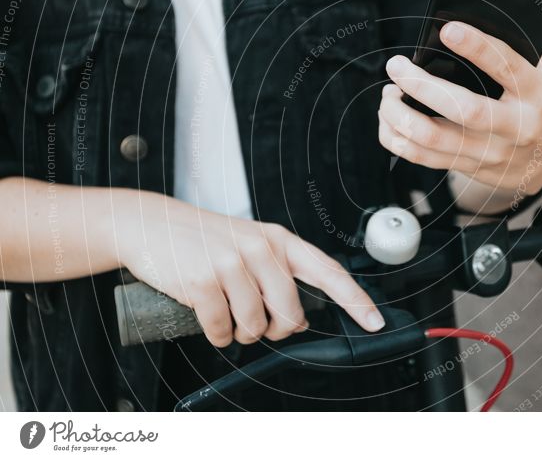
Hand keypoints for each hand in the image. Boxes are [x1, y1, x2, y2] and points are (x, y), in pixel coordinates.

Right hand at [112, 190, 384, 346]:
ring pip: (255, 326)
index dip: (354, 299)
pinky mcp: (202, 282)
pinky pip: (222, 330)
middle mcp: (259, 248)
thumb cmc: (203, 239)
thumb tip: (298, 320)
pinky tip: (208, 317)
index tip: (374, 320)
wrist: (151, 224)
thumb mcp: (249, 246)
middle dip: (277, 329)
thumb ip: (277, 276)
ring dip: (241, 332)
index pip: (328, 271)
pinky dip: (216, 334)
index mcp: (278, 239)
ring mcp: (230, 263)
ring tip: (226, 312)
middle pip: (290, 312)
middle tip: (258, 323)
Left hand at [378, 21, 541, 200]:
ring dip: (399, 113)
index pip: (506, 67)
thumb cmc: (534, 104)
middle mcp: (515, 126)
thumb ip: (519, 48)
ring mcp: (490, 152)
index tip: (447, 30)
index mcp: (535, 93)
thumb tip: (477, 16)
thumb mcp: (541, 74)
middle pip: (463, 109)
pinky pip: (422, 156)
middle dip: (421, 85)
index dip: (477, 47)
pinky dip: (396, 137)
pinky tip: (389, 118)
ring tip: (389, 93)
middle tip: (396, 66)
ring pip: (433, 137)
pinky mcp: (468, 166)